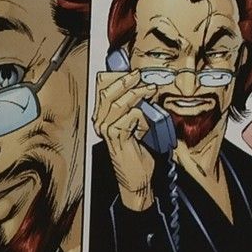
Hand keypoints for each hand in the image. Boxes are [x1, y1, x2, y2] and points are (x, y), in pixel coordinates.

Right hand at [94, 68, 158, 210]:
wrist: (137, 179)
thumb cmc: (137, 154)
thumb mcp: (135, 127)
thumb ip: (135, 109)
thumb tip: (143, 89)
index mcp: (103, 118)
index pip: (103, 92)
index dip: (116, 79)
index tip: (133, 72)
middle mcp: (101, 123)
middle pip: (107, 94)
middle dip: (125, 81)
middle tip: (139, 75)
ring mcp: (107, 131)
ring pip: (118, 104)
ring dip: (136, 94)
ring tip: (149, 90)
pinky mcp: (117, 139)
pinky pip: (128, 118)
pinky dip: (140, 114)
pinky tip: (148, 117)